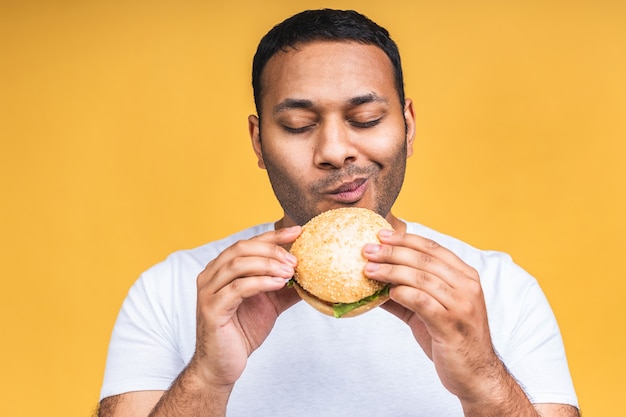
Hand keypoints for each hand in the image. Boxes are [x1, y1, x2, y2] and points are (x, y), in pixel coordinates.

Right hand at [189, 226, 301, 389]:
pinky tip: (279, 284)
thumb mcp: (270, 305)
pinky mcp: (211, 309)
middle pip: (241, 249)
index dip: (273, 236)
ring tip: (290, 272)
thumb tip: (312, 276)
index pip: (248, 244)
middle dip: (272, 250)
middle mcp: (211, 276)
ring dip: (268, 265)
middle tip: (295, 260)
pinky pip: (238, 288)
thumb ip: (285, 288)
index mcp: (222, 270)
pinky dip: (261, 282)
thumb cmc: (242, 333)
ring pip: (238, 265)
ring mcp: (208, 292)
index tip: (297, 231)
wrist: (222, 366)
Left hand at [362, 229, 501, 402]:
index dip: (405, 239)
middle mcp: (467, 287)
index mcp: (465, 277)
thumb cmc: (452, 340)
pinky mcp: (451, 325)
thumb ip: (407, 293)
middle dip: (392, 252)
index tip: (381, 235)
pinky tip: (388, 293)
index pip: (433, 248)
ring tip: (368, 270)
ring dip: (391, 271)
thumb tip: (374, 281)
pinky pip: (423, 302)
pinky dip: (403, 294)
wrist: (476, 375)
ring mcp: (461, 305)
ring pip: (421, 278)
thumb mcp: (430, 311)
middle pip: (424, 260)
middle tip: (367, 250)